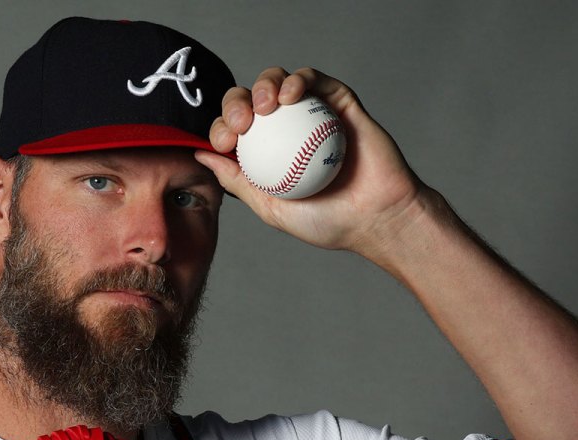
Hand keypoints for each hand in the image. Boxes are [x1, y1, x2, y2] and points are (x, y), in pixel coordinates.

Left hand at [195, 68, 427, 254]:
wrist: (377, 217)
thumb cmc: (327, 221)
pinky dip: (297, 80)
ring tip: (266, 106)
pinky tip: (290, 95)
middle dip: (236, 103)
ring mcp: (311, 113)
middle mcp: (286, 130)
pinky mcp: (338, 101)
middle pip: (250, 100)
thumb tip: (200, 156)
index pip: (233, 129)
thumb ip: (236, 180)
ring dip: (265, 85)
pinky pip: (313, 80)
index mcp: (266, 152)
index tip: (223, 142)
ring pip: (278, 82)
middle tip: (241, 123)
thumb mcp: (270, 207)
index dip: (221, 127)